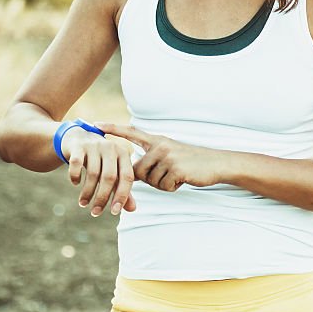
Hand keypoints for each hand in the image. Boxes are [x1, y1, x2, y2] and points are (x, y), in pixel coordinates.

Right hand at [62, 124, 136, 216]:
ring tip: (83, 203)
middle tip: (95, 212)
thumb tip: (132, 209)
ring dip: (87, 192)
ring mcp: (94, 145)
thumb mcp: (113, 171)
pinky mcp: (78, 145)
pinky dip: (75, 176)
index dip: (122, 196)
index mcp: (124, 154)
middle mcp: (111, 148)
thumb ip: (122, 188)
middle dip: (102, 198)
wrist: (79, 137)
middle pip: (110, 177)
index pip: (127, 177)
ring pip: (93, 173)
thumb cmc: (100, 159)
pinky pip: (76, 163)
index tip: (114, 212)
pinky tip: (75, 183)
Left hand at [96, 123, 228, 190]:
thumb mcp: (170, 155)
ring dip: (163, 183)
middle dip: (149, 179)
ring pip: (150, 180)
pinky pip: (163, 186)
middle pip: (137, 170)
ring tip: (178, 175)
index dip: (113, 129)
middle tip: (168, 174)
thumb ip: (151, 159)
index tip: (96, 124)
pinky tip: (183, 179)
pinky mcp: (175, 168)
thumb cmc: (192, 162)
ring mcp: (168, 156)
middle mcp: (160, 145)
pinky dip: (172, 187)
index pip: (131, 133)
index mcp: (158, 140)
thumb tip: (131, 173)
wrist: (216, 164)